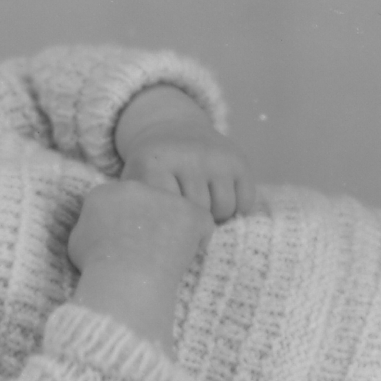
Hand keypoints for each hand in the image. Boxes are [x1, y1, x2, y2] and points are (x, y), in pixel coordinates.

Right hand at [67, 180, 213, 350]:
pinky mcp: (190, 212)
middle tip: (150, 250)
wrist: (124, 278)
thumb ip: (90, 229)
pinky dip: (199, 239)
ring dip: (173, 229)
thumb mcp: (77, 245)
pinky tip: (187, 256)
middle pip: (148, 201)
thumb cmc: (97, 269)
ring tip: (167, 257)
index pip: (120, 202)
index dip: (127, 223)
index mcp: (105, 192)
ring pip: (175, 210)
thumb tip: (97, 229)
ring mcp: (165, 197)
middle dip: (150, 221)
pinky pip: (202, 223)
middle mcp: (135, 186)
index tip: (128, 244)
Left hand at [115, 85, 264, 221]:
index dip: (169, 227)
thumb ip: (139, 212)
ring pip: (224, 209)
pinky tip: (218, 198)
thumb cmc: (151, 171)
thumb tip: (157, 250)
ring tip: (201, 208)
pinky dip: (236, 208)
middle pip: (198, 213)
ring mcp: (216, 156)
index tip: (163, 224)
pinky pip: (245, 202)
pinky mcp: (239, 159)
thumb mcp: (135, 185)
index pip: (168, 215)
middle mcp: (187, 156)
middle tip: (183, 215)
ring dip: (215, 216)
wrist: (171, 130)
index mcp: (154, 163)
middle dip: (193, 221)